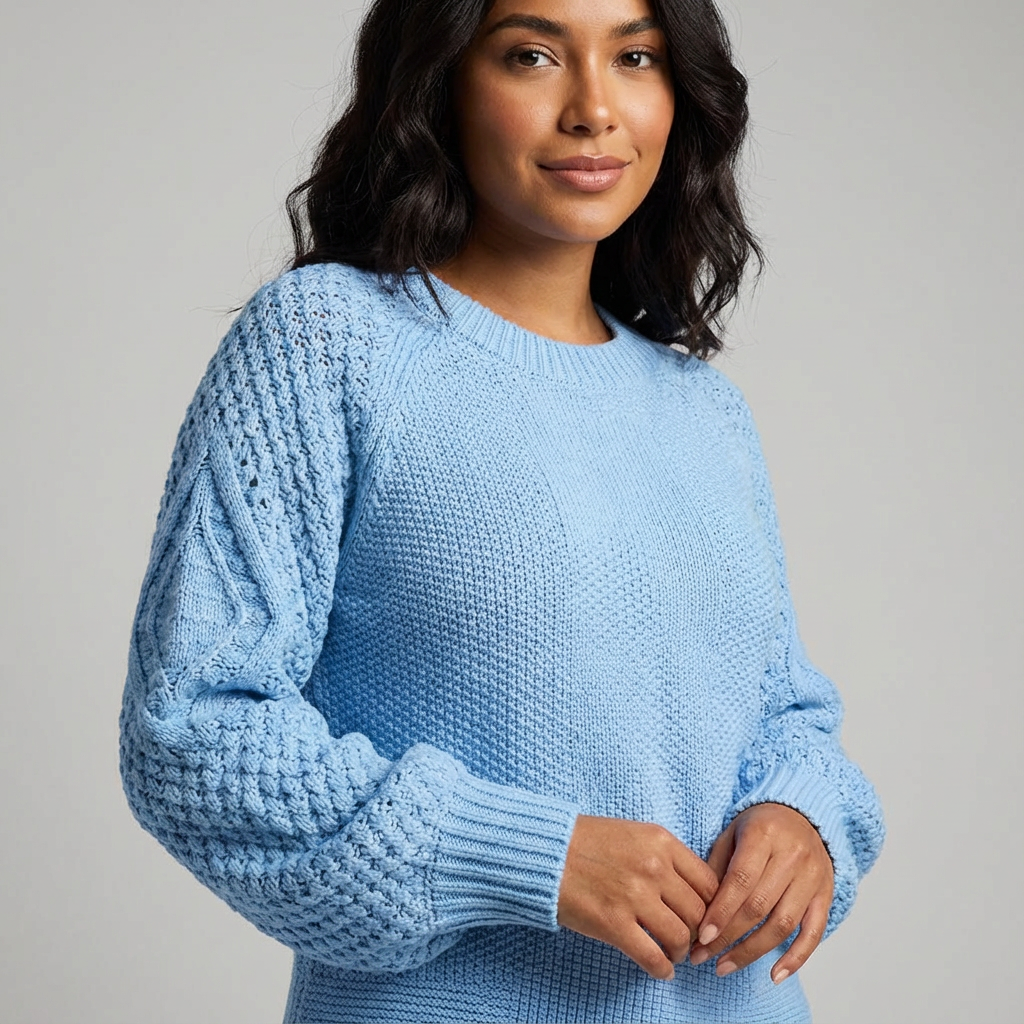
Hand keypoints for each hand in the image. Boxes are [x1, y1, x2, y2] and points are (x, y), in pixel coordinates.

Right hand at [557, 815, 719, 980]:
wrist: (545, 851)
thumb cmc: (586, 841)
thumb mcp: (634, 834)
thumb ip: (664, 856)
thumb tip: (690, 890)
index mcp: (661, 842)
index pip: (709, 883)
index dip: (712, 907)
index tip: (704, 918)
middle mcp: (654, 868)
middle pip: (699, 912)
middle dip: (698, 933)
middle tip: (690, 940)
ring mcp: (634, 896)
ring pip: (680, 937)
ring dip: (680, 952)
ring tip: (673, 954)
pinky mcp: (614, 924)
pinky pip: (652, 957)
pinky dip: (662, 969)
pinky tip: (661, 970)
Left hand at [688, 802, 832, 983]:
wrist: (803, 815)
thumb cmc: (760, 827)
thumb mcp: (732, 833)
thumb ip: (717, 866)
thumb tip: (698, 908)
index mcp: (764, 835)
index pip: (741, 880)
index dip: (721, 912)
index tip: (701, 937)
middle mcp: (792, 856)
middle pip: (760, 906)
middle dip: (729, 937)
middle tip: (702, 956)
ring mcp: (812, 877)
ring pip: (783, 924)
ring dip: (752, 952)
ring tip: (725, 966)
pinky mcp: (826, 895)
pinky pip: (814, 933)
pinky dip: (796, 958)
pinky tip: (775, 976)